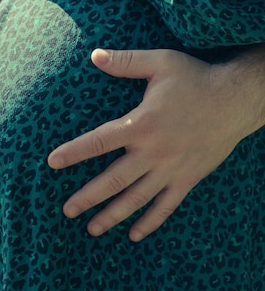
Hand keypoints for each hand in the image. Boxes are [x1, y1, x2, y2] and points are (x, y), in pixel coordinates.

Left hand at [48, 48, 257, 241]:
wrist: (237, 100)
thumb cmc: (196, 79)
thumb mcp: (161, 62)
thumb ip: (126, 61)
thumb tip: (94, 55)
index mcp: (141, 124)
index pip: (99, 141)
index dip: (74, 152)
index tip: (52, 162)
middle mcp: (153, 152)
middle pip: (114, 180)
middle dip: (88, 197)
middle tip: (66, 210)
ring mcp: (171, 169)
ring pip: (136, 199)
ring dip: (113, 216)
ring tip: (91, 230)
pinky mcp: (188, 179)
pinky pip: (166, 206)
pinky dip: (150, 222)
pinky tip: (134, 235)